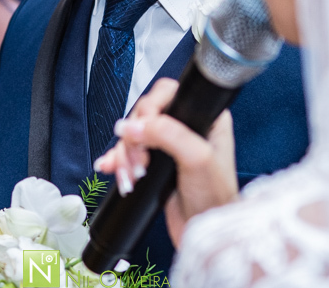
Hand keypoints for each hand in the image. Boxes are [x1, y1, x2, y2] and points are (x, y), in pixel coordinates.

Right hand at [94, 79, 238, 246]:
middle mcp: (186, 127)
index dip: (149, 109)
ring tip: (131, 175)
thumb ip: (167, 135)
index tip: (142, 129)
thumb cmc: (216, 198)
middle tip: (140, 161)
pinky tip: (111, 167)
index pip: (167, 94)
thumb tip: (132, 125)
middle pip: (144, 115)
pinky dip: (118, 160)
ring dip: (125, 154)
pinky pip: (128, 153)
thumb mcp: (197, 159)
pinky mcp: (155, 163)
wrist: (204, 234)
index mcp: (204, 117)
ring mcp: (169, 146)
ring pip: (132, 134)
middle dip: (134, 138)